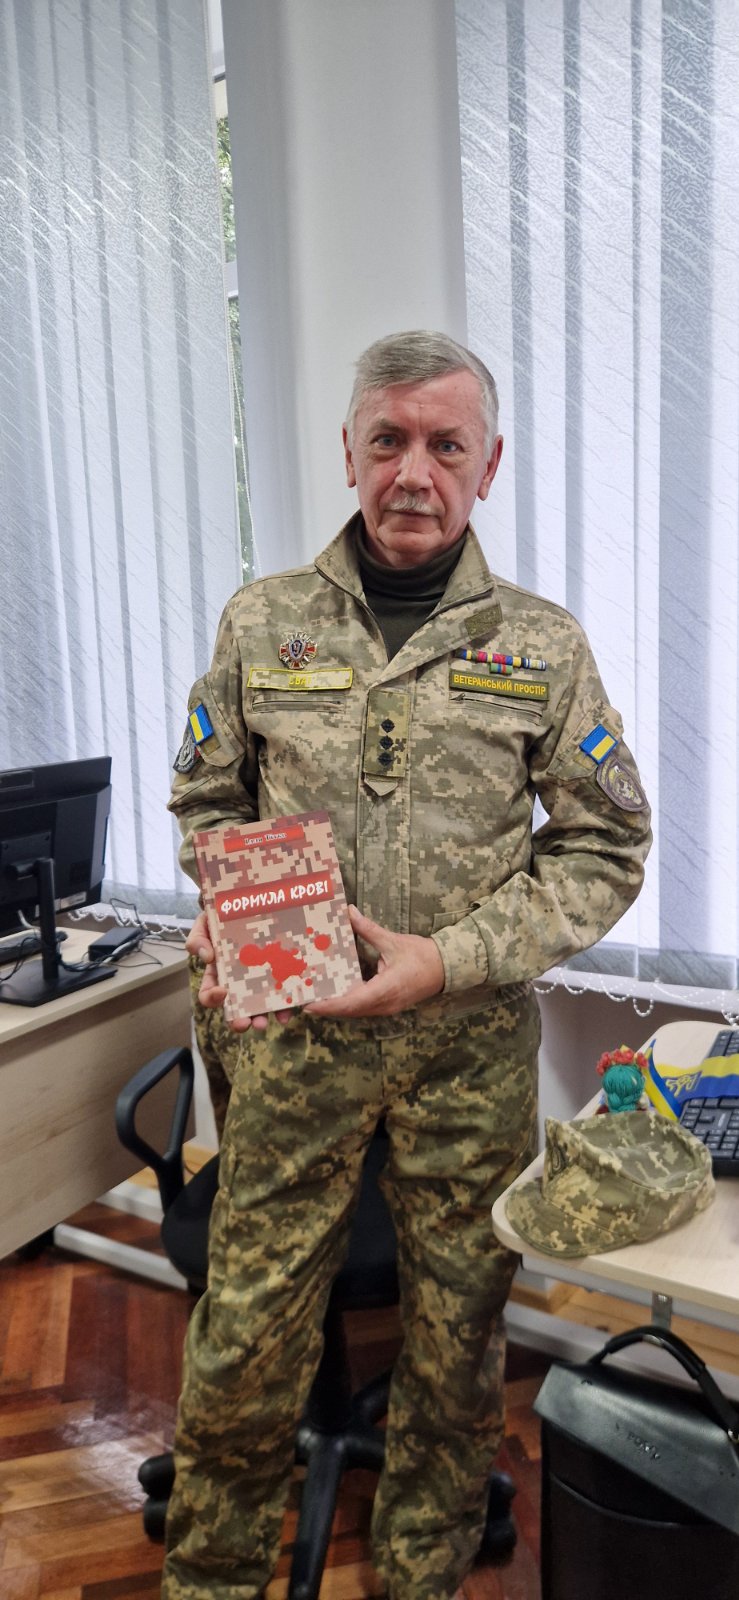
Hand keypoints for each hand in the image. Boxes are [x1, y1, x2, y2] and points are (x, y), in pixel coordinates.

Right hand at [186, 910, 290, 1032]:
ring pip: (263, 1004)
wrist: (246, 903)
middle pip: (237, 1008)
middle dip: (240, 1020)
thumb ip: (199, 939)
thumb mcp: (205, 924)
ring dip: (269, 1015)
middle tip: (246, 1023)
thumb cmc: (221, 917)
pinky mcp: (279, 973)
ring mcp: (260, 979)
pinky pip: (284, 989)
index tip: (221, 993)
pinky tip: (298, 1000)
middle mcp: (238, 982)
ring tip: (278, 1018)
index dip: (212, 998)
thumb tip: (207, 957)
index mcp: (218, 974)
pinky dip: (290, 998)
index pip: (210, 994)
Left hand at [304, 905, 444, 1018]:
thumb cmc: (422, 956)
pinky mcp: (388, 1006)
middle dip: (326, 1007)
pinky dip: (347, 1004)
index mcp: (386, 989)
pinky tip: (335, 995)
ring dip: (336, 1006)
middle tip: (302, 997)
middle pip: (349, 1010)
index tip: (310, 1004)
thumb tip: (349, 912)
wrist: (446, 968)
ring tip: (313, 997)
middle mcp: (384, 1004)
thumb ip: (368, 929)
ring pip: (356, 1011)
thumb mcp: (393, 941)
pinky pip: (363, 1008)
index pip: (352, 1002)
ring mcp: (387, 1007)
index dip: (330, 1005)